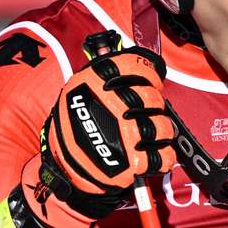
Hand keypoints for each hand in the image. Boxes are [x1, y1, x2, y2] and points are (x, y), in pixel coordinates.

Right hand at [21, 44, 176, 227]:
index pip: (136, 66)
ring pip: (162, 126)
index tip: (151, 80)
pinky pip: (162, 156)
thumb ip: (104, 76)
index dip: (149, 73)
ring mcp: (121, 134)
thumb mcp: (79, 92)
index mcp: (94, 83)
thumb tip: (133, 56)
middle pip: (152, 98)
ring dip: (163, 130)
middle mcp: (109, 106)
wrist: (63, 171)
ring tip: (155, 133)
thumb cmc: (76, 127)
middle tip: (150, 110)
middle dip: (156, 104)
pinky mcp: (129, 162)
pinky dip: (164, 157)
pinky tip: (155, 154)